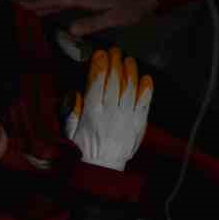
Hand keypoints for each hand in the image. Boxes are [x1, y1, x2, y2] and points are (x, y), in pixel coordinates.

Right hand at [24, 0, 157, 36]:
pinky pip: (70, 1)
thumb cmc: (131, 7)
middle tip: (21, 10)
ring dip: (48, 5)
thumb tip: (70, 30)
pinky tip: (56, 11)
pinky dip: (59, 5)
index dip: (40, 3)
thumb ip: (91, 23)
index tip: (23, 5)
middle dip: (39, 4)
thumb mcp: (113, 18)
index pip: (57, 0)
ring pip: (62, 0)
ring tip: (33, 12)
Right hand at [65, 48, 151, 170]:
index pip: (96, 85)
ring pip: (129, 90)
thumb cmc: (84, 149)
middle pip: (114, 83)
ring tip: (129, 60)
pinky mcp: (138, 126)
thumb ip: (72, 111)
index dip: (99, 67)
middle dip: (115, 64)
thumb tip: (76, 93)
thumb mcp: (71, 131)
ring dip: (130, 72)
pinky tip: (147, 78)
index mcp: (92, 114)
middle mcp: (110, 115)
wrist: (103, 168)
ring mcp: (126, 120)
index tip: (99, 54)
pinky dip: (146, 91)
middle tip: (115, 51)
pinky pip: (144, 106)